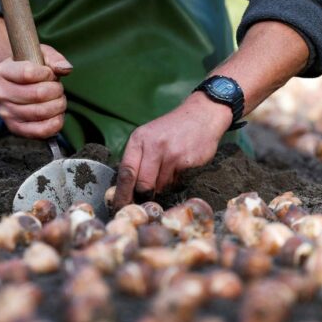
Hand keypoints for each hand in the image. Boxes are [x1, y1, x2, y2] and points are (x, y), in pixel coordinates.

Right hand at [0, 18, 72, 138]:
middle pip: (38, 94)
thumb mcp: (38, 54)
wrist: (11, 87)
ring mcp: (6, 113)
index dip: (47, 73)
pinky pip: (40, 131)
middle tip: (57, 88)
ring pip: (41, 112)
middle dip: (56, 90)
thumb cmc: (28, 68)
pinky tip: (56, 114)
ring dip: (58, 105)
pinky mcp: (15, 129)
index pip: (28, 73)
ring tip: (57, 99)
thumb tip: (65, 69)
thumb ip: (53, 58)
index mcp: (1, 71)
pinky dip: (55, 122)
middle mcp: (0, 94)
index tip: (49, 73)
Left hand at [112, 92, 231, 208]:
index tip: (120, 207)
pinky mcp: (187, 162)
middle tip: (144, 201)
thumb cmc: (171, 129)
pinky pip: (176, 182)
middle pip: (142, 184)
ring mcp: (171, 154)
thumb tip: (127, 188)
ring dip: (161, 186)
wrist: (202, 115)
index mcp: (139, 139)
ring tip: (167, 169)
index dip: (122, 193)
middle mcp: (153, 146)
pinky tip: (180, 166)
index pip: (126, 172)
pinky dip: (175, 179)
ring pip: (160, 186)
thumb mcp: (148, 137)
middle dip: (143, 195)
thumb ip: (137, 159)